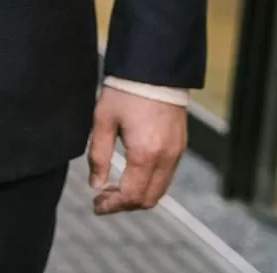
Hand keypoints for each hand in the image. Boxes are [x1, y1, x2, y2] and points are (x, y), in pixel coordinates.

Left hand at [88, 86, 187, 214]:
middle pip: (149, 199)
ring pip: (160, 190)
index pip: (131, 195)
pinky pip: (167, 176)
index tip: (96, 205)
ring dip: (137, 195)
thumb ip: (98, 155)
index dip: (112, 206)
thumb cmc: (125, 91)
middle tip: (102, 199)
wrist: (154, 69)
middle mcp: (166, 158)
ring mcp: (177, 152)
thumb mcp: (102, 121)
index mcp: (145, 154)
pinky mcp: (180, 145)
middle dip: (124, 204)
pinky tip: (131, 174)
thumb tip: (95, 184)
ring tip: (113, 188)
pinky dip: (149, 183)